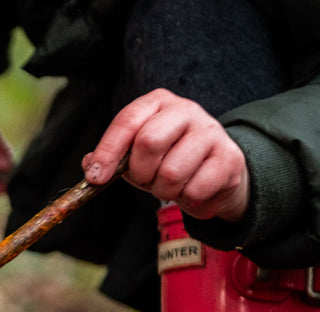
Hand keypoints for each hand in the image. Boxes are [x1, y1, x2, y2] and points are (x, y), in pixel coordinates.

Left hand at [83, 88, 248, 220]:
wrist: (217, 174)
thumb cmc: (169, 161)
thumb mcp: (135, 157)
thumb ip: (111, 159)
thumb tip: (90, 166)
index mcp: (158, 103)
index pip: (127, 121)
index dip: (108, 151)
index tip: (96, 178)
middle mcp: (187, 110)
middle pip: (149, 142)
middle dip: (140, 173)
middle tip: (146, 180)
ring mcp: (211, 132)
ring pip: (171, 172)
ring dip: (164, 190)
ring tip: (172, 185)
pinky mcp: (229, 158)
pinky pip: (194, 190)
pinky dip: (187, 200)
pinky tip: (193, 190)